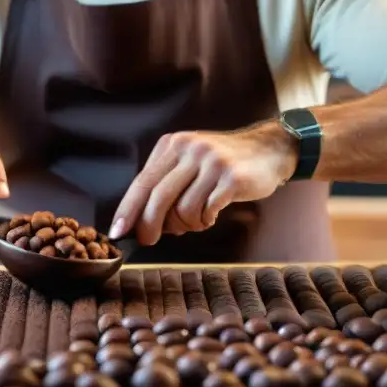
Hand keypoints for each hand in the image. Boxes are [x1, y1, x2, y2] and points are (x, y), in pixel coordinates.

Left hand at [110, 122, 296, 244]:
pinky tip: (212, 215)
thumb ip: (167, 184)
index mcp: (173, 145)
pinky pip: (206, 211)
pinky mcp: (231, 178)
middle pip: (157, 197)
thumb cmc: (224, 162)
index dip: (127, 210)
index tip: (117, 232)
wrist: (269, 149)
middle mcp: (189, 150)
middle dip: (149, 225)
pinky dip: (205, 221)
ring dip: (187, 225)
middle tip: (149, 241)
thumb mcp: (190, 161)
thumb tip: (142, 221)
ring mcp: (211, 162)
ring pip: (182, 209)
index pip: (142, 182)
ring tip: (198, 220)